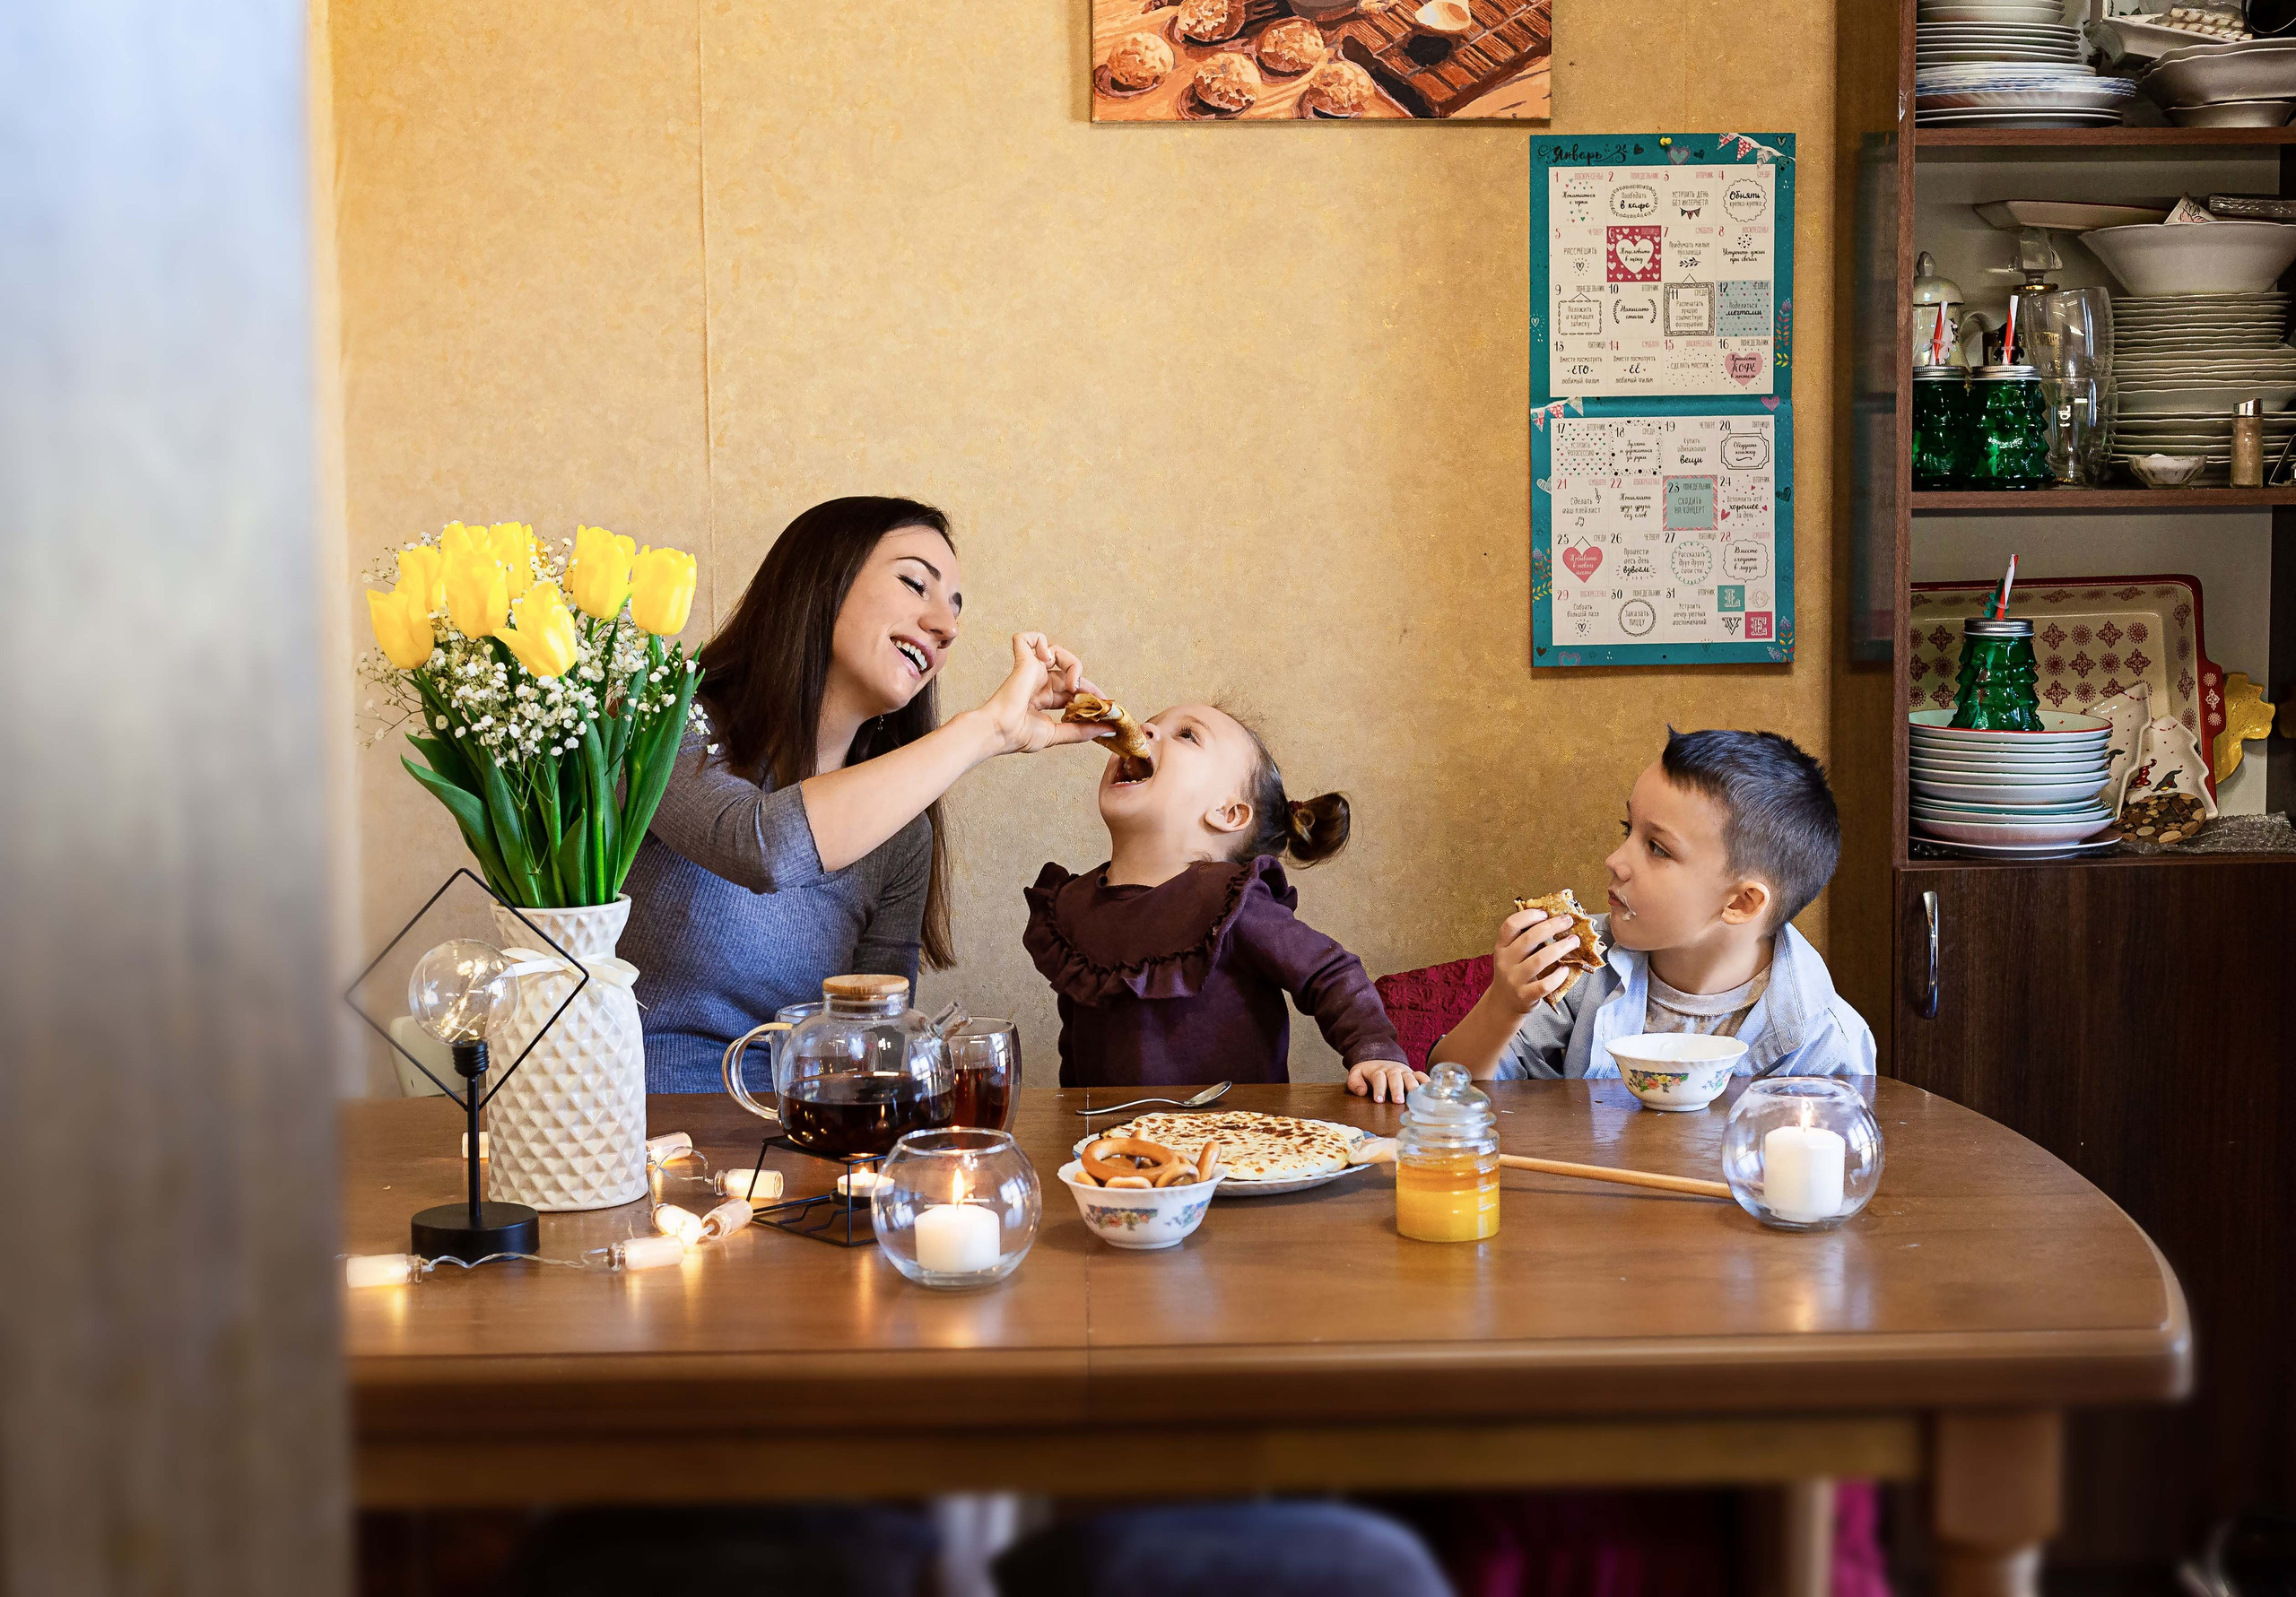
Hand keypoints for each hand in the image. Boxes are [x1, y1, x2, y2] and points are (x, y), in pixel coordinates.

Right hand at [975, 632, 1105, 754]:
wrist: (1001, 732)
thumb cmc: (1020, 735)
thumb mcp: (1057, 734)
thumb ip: (1081, 731)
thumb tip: (1107, 729)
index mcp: (1045, 698)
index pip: (1073, 690)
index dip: (1090, 695)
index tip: (1105, 706)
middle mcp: (1039, 682)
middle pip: (1070, 672)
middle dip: (1087, 684)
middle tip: (1097, 699)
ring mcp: (1031, 670)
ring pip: (1057, 652)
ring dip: (1072, 665)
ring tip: (1071, 685)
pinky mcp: (1023, 661)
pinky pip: (1028, 638)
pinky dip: (1040, 642)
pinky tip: (1046, 659)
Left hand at [1348, 1058, 1425, 1102]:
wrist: (1380, 1058)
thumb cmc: (1368, 1073)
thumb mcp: (1356, 1074)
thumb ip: (1354, 1082)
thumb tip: (1362, 1092)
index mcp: (1378, 1071)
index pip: (1378, 1079)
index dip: (1379, 1089)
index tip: (1379, 1100)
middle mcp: (1392, 1071)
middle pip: (1395, 1078)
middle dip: (1397, 1089)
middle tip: (1398, 1100)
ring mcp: (1404, 1072)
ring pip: (1409, 1077)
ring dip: (1413, 1086)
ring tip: (1416, 1097)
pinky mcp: (1412, 1073)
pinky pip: (1421, 1075)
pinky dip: (1426, 1082)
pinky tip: (1431, 1090)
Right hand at [1491, 907, 1581, 1016]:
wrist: (1505, 1003)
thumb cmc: (1514, 972)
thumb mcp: (1511, 954)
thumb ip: (1525, 940)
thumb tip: (1555, 920)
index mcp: (1501, 947)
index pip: (1511, 925)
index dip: (1529, 916)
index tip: (1545, 913)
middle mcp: (1505, 961)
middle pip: (1529, 938)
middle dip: (1552, 926)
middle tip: (1568, 921)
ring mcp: (1515, 979)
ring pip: (1540, 959)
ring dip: (1560, 948)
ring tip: (1574, 941)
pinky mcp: (1525, 995)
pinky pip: (1545, 984)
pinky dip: (1558, 976)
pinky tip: (1565, 969)